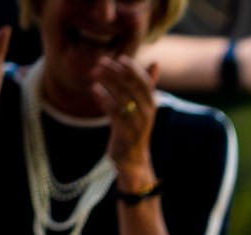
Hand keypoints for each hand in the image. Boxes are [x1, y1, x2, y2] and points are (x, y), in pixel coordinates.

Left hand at [94, 54, 159, 182]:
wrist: (133, 160)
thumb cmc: (135, 128)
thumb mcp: (143, 106)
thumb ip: (148, 85)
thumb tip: (156, 63)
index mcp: (152, 104)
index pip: (144, 82)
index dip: (133, 69)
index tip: (120, 58)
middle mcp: (147, 113)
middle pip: (132, 87)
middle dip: (117, 72)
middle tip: (101, 61)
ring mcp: (136, 123)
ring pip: (122, 97)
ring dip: (108, 82)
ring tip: (94, 72)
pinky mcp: (125, 132)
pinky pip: (113, 111)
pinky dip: (103, 98)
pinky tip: (94, 89)